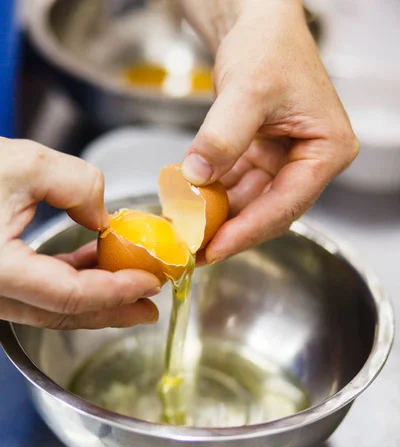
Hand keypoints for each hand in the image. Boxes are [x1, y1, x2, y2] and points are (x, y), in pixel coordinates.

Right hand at [0, 138, 159, 328]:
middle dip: (112, 310)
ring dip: (94, 297)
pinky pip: (35, 291)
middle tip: (149, 307)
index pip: (70, 295)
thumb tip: (102, 215)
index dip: (116, 291)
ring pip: (50, 306)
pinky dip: (68, 281)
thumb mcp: (20, 162)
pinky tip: (92, 263)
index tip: (149, 281)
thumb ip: (76, 184)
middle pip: (63, 313)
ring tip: (130, 285)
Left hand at [181, 0, 358, 262]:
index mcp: (327, 149)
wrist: (256, 22)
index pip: (287, 204)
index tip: (216, 248)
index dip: (248, 231)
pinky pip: (238, 185)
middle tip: (196, 249)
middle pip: (269, 211)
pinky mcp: (263, 157)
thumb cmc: (268, 44)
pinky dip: (214, 195)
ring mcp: (286, 161)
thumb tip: (197, 177)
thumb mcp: (248, 89)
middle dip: (231, 230)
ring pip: (251, 203)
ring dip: (219, 216)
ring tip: (187, 230)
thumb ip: (223, 136)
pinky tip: (190, 203)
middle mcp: (311, 161)